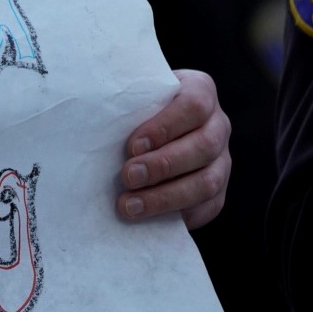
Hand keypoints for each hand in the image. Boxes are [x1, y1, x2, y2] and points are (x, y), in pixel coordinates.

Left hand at [116, 69, 230, 229]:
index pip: (193, 106)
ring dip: (166, 197)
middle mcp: (218, 125)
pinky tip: (150, 219)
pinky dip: (180, 215)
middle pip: (203, 146)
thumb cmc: (136, 109)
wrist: (149, 129)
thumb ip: (125, 103)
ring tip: (129, 206)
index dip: (164, 127)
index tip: (133, 146)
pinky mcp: (218, 189)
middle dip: (163, 165)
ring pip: (207, 181)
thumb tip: (91, 121)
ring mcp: (221, 159)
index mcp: (200, 92)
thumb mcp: (134, 96)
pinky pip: (208, 206)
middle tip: (127, 177)